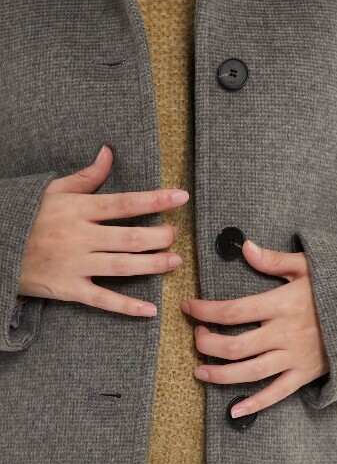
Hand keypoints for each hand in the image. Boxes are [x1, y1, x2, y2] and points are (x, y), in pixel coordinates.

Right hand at [18, 145, 188, 315]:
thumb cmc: (29, 217)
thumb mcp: (54, 191)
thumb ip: (86, 177)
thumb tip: (108, 153)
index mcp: (79, 210)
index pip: (124, 204)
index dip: (155, 200)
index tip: (180, 197)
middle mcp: (80, 237)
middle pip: (129, 238)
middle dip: (159, 236)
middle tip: (175, 234)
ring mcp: (75, 265)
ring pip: (122, 266)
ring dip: (153, 265)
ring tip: (174, 261)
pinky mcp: (69, 289)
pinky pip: (103, 299)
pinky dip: (127, 306)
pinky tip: (150, 309)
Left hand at [181, 240, 329, 416]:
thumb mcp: (309, 266)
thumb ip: (274, 260)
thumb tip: (245, 248)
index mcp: (282, 304)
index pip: (233, 311)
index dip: (205, 311)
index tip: (188, 308)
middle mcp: (285, 334)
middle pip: (236, 346)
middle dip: (208, 344)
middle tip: (197, 338)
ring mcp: (294, 357)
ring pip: (250, 372)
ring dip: (220, 374)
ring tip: (200, 372)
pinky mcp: (305, 374)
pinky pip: (277, 394)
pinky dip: (255, 404)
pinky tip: (234, 412)